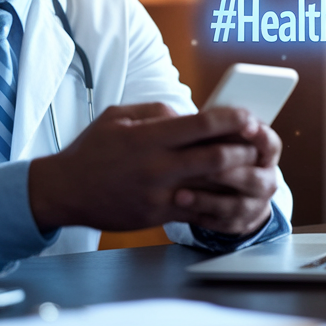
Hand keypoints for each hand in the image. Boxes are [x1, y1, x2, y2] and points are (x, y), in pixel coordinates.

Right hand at [27, 104, 280, 234]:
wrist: (64, 191)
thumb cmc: (90, 151)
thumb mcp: (117, 117)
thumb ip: (155, 111)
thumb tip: (186, 113)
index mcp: (148, 137)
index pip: (200, 125)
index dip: (230, 119)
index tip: (248, 117)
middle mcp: (157, 166)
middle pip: (215, 157)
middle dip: (244, 150)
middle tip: (260, 144)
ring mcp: (159, 193)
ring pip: (211, 187)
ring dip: (237, 178)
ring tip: (253, 170)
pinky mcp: (158, 214)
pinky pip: (197, 210)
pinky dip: (218, 202)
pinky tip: (231, 195)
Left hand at [176, 114, 281, 236]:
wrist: (234, 192)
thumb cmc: (224, 155)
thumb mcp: (224, 137)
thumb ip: (218, 128)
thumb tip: (193, 116)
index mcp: (264, 154)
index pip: (270, 144)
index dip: (260, 136)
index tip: (246, 126)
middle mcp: (265, 180)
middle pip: (255, 178)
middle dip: (229, 173)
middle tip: (206, 167)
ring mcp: (253, 204)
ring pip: (236, 205)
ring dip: (208, 199)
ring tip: (180, 195)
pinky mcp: (237, 222)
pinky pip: (221, 222)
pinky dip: (201, 214)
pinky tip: (180, 205)